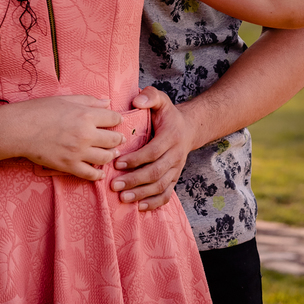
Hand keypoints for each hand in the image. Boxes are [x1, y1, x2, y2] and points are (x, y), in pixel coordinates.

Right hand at [13, 95, 124, 180]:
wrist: (19, 129)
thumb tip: (108, 102)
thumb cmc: (40, 110)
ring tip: (111, 153)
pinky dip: (98, 175)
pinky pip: (90, 174)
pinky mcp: (68, 166)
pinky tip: (100, 173)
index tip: (115, 121)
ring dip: (111, 155)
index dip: (117, 119)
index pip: (114, 118)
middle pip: (114, 139)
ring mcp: (78, 152)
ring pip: (106, 158)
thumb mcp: (66, 99)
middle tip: (119, 139)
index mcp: (86, 115)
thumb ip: (89, 101)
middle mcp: (86, 134)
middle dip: (118, 139)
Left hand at [111, 86, 194, 211]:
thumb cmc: (167, 115)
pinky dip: (154, 203)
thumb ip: (150, 96)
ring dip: (142, 194)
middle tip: (115, 185)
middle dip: (135, 180)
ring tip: (123, 198)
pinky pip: (167, 194)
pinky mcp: (174, 178)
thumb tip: (136, 101)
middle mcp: (176, 155)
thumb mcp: (161, 100)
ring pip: (161, 186)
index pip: (153, 151)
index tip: (117, 163)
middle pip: (156, 172)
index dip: (136, 159)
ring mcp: (176, 169)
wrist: (188, 129)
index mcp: (171, 136)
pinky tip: (139, 207)